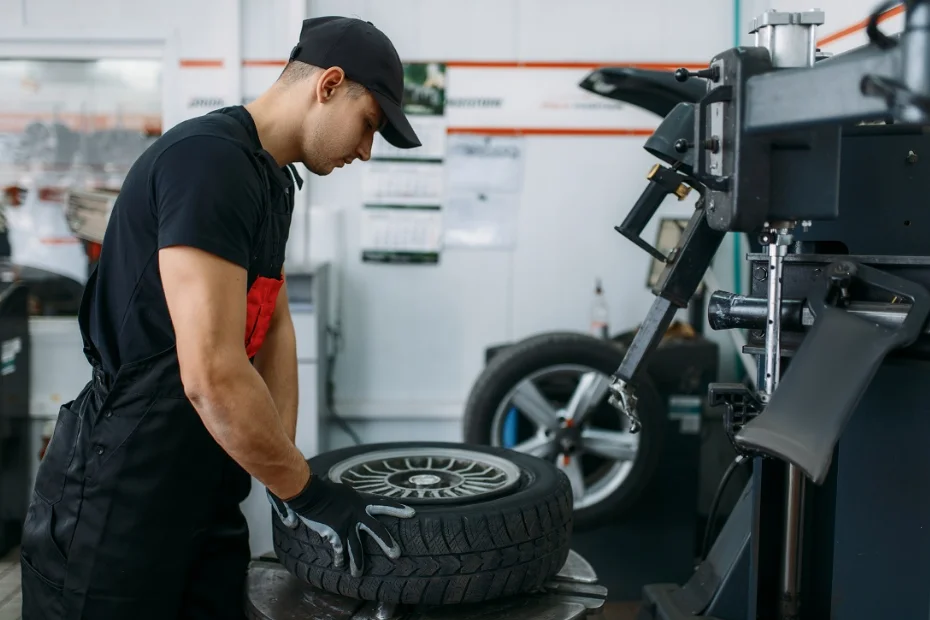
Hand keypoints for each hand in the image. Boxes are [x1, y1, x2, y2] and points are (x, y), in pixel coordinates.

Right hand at [268, 473, 415, 577]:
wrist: (309, 493)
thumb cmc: (319, 488)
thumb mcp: (339, 490)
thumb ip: (341, 499)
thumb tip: (332, 507)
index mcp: (360, 500)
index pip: (383, 503)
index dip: (397, 508)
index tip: (412, 513)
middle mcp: (357, 513)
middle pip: (377, 530)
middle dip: (387, 543)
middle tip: (397, 554)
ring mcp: (347, 524)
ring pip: (356, 547)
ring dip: (358, 562)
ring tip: (358, 574)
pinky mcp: (335, 534)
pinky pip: (339, 550)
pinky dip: (338, 558)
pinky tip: (339, 565)